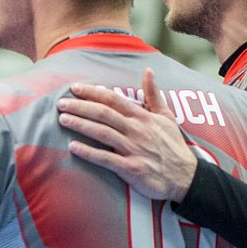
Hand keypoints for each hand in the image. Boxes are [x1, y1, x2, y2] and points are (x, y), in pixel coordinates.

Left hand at [56, 68, 197, 201]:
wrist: (185, 176)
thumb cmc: (172, 145)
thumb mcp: (167, 116)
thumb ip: (154, 94)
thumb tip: (148, 70)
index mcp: (142, 116)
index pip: (113, 99)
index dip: (93, 92)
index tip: (75, 88)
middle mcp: (136, 130)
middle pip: (103, 113)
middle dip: (80, 106)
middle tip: (60, 103)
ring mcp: (133, 149)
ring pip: (102, 133)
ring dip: (81, 125)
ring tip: (62, 119)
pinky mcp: (131, 168)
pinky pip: (106, 159)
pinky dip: (89, 152)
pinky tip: (73, 147)